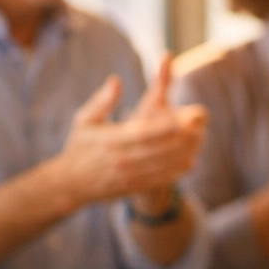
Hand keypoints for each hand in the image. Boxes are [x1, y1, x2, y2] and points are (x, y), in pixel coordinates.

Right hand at [55, 57, 207, 209]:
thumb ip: (101, 101)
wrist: (70, 183)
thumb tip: (116, 80)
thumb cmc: (79, 146)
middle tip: (198, 130)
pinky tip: (189, 162)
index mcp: (110, 140)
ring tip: (198, 143)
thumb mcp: (84, 120)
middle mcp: (120, 159)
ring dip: (181, 156)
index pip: (140, 134)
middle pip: (155, 151)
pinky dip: (175, 172)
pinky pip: (158, 180)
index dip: (161, 128)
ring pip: (160, 166)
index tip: (179, 120)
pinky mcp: (132, 188)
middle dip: (178, 141)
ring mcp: (127, 176)